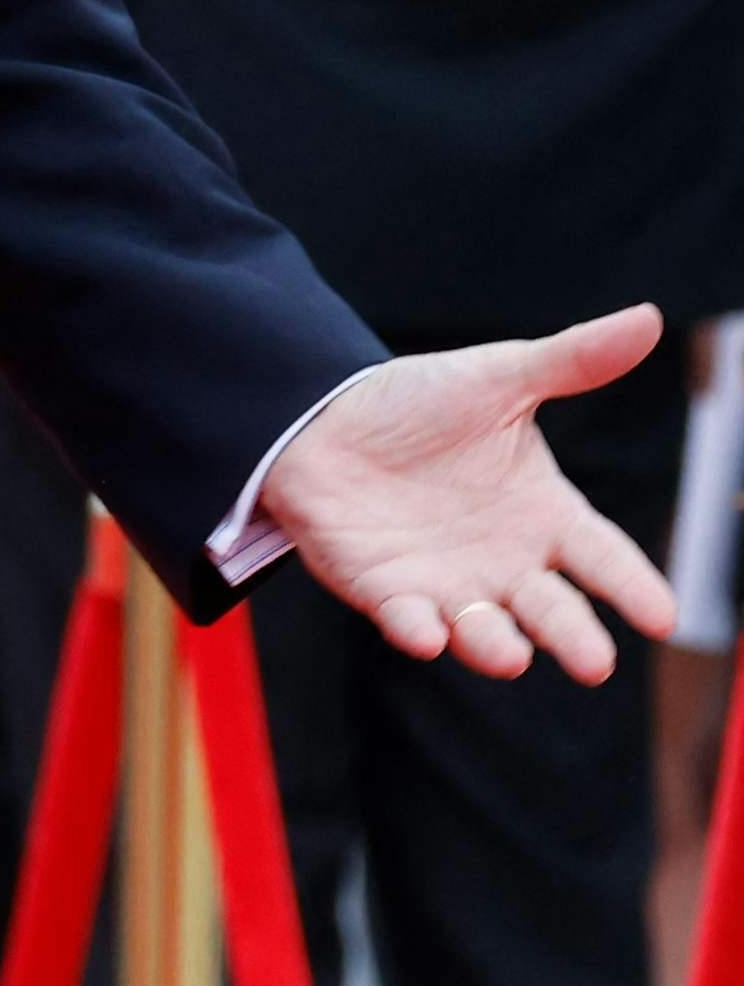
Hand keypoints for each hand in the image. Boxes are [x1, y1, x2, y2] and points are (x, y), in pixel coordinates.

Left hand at [258, 307, 676, 681]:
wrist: (321, 418)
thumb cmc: (416, 404)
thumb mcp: (499, 378)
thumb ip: (572, 362)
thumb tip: (648, 319)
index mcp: (544, 514)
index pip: (602, 557)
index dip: (633, 586)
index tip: (664, 618)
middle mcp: (503, 561)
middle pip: (550, 610)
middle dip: (572, 638)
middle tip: (594, 665)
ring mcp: (446, 583)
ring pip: (481, 630)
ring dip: (494, 645)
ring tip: (511, 656)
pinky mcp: (385, 592)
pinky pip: (405, 620)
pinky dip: (416, 631)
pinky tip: (426, 634)